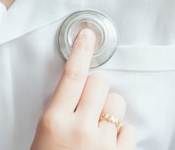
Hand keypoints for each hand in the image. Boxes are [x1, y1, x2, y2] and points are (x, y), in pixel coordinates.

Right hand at [30, 29, 136, 149]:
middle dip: (98, 88)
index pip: (72, 76)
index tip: (88, 35)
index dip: (81, 52)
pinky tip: (107, 143)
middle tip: (90, 102)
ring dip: (109, 111)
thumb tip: (81, 88)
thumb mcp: (45, 132)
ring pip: (117, 104)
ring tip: (97, 129)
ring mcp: (102, 143)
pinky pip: (129, 129)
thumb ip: (61, 109)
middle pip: (101, 83)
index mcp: (54, 119)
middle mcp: (79, 128)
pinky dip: (120, 134)